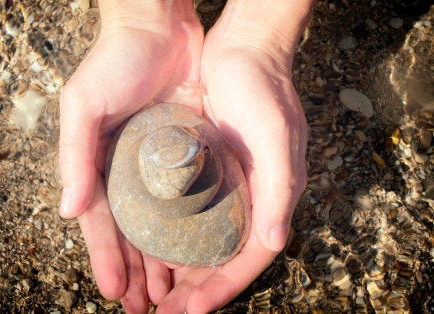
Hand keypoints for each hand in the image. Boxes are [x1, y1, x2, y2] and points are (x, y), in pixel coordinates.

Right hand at [58, 2, 203, 311]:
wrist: (160, 25)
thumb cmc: (115, 60)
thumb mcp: (84, 103)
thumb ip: (75, 154)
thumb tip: (68, 210)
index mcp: (97, 163)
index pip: (100, 223)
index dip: (106, 259)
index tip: (116, 294)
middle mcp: (126, 169)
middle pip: (131, 233)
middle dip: (137, 271)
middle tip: (146, 307)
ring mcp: (157, 165)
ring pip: (160, 224)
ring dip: (163, 260)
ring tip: (170, 294)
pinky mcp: (187, 154)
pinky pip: (189, 201)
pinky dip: (190, 229)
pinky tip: (197, 253)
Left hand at [155, 3, 309, 311]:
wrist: (244, 46)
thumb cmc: (264, 87)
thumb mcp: (276, 136)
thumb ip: (279, 189)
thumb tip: (275, 242)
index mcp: (274, 195)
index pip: (250, 256)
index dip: (223, 287)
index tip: (192, 311)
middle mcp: (254, 196)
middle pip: (225, 256)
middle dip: (198, 288)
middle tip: (167, 313)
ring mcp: (231, 183)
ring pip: (207, 240)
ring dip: (184, 269)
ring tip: (156, 293)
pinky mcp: (209, 168)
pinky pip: (193, 214)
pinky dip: (176, 235)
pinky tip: (154, 248)